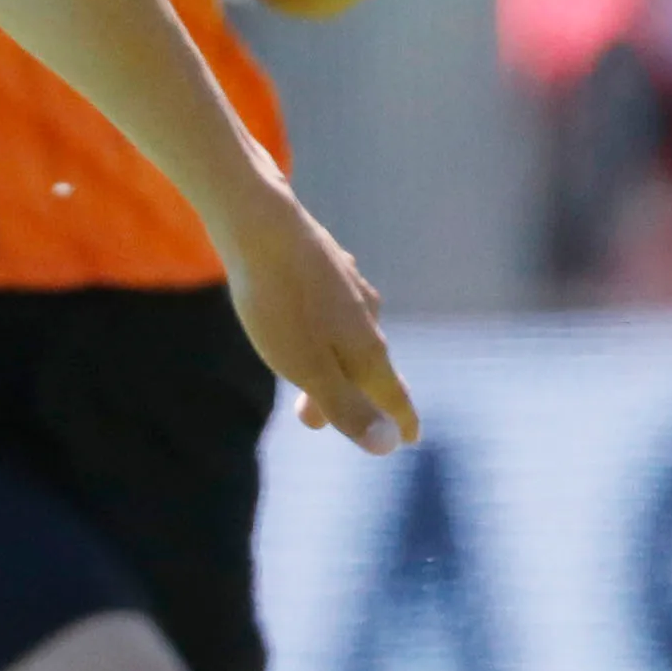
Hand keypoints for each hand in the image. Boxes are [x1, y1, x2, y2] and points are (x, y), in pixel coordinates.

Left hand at [215, 178, 417, 456]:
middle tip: (312, 422)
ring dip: (330, 362)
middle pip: (365, 369)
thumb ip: (345, 407)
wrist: (260, 224)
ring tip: (304, 374)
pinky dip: (322, 328)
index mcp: (366, 347)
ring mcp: (349, 286)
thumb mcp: (307, 368)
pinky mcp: (325, 263)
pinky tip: (309, 316)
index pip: (393, 394)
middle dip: (346, 399)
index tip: (411, 439)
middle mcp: (367, 316)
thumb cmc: (277, 304)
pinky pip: (332, 307)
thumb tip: (388, 445)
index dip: (401, 420)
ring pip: (348, 336)